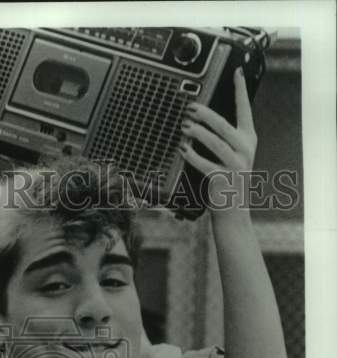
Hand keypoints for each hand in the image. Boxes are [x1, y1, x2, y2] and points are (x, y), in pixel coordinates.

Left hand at [178, 68, 256, 215]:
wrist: (233, 211)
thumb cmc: (228, 181)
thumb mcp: (232, 156)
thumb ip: (224, 138)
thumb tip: (202, 119)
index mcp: (248, 139)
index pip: (245, 109)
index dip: (240, 89)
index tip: (236, 71)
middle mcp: (245, 149)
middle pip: (224, 124)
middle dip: (206, 113)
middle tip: (190, 107)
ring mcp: (236, 164)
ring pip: (215, 142)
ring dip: (197, 132)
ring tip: (184, 126)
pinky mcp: (224, 178)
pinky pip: (205, 163)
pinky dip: (193, 156)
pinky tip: (183, 150)